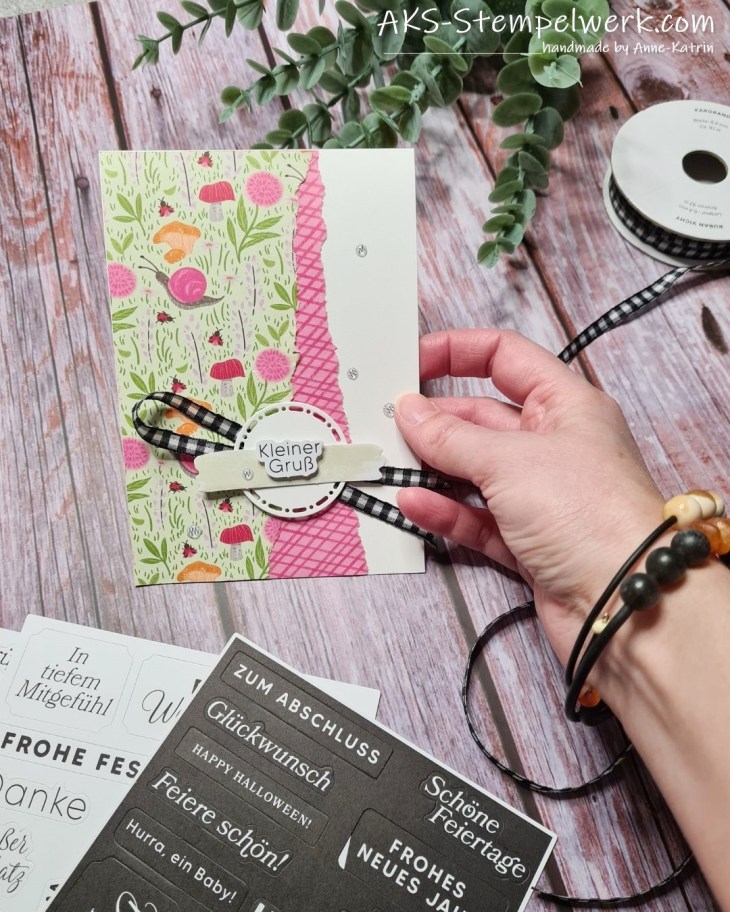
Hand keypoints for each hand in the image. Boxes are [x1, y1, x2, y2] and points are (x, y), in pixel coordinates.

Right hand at [395, 329, 663, 665]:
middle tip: (388, 422)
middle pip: (482, 418)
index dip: (457, 353)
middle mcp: (555, 446)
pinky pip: (476, 518)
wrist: (624, 602)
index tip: (411, 362)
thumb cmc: (589, 513)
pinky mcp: (528, 542)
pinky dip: (445, 511)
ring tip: (389, 462)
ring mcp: (541, 496)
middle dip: (436, 420)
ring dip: (433, 468)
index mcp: (565, 405)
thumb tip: (410, 411)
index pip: (505, 357)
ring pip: (474, 471)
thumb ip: (451, 436)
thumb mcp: (510, 460)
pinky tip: (412, 503)